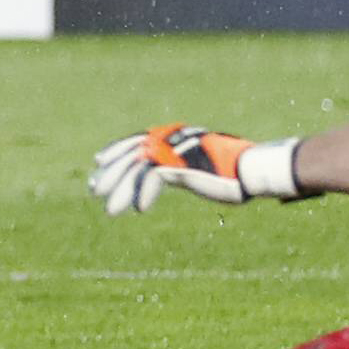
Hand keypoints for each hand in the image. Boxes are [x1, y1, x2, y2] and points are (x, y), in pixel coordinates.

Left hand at [89, 124, 303, 214]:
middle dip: (111, 172)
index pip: (138, 141)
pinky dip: (145, 194)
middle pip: (131, 153)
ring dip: (122, 189)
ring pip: (137, 167)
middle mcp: (172, 140)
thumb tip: (170, 177)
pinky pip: (153, 179)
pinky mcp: (182, 164)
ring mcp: (176, 151)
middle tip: (94, 189)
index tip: (99, 163)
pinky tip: (140, 210)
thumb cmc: (235, 175)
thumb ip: (182, 173)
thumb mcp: (200, 173)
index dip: (117, 151)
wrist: (254, 170)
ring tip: (111, 210)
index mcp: (175, 138)